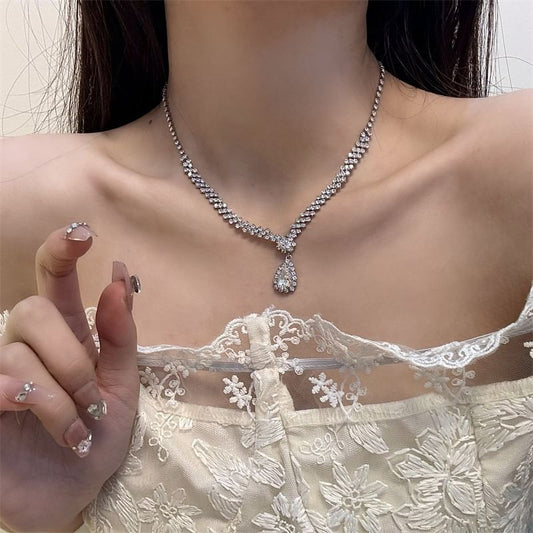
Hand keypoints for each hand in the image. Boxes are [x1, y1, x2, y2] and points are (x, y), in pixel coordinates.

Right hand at [0, 223, 139, 531]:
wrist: (77, 491)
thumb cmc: (98, 438)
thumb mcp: (123, 387)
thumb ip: (121, 335)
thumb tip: (118, 277)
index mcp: (68, 336)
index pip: (54, 280)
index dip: (62, 251)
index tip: (83, 233)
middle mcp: (30, 347)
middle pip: (33, 310)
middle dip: (71, 355)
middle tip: (94, 398)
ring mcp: (2, 374)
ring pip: (20, 352)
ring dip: (63, 391)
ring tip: (82, 426)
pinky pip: (2, 383)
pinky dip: (42, 407)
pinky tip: (64, 432)